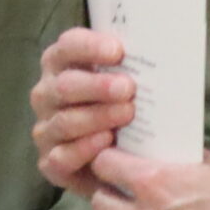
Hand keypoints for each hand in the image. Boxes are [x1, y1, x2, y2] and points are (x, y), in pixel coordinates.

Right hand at [32, 30, 138, 198]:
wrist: (118, 163)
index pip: (68, 46)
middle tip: (127, 88)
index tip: (118, 51)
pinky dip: (85, 148)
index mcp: (62, 66)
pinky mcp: (50, 162)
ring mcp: (46, 129)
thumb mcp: (129, 86)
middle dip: (96, 85)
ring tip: (127, 114)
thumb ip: (134, 70)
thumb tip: (163, 54)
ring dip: (97, 117)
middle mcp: (47, 95)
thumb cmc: (124, 111)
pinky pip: (61, 156)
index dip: (89, 47)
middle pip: (64, 85)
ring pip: (65, 121)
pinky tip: (107, 142)